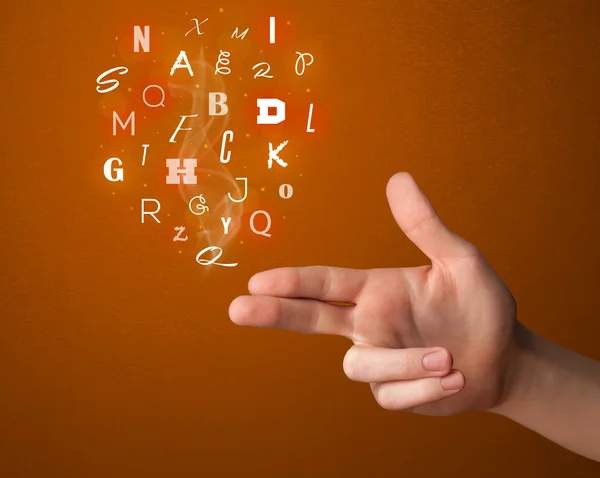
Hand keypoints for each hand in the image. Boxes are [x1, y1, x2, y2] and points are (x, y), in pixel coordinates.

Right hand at [229, 173, 517, 415]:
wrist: (505, 359)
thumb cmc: (481, 306)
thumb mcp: (459, 261)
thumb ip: (425, 226)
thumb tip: (398, 178)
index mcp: (377, 291)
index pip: (325, 284)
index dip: (292, 282)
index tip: (257, 281)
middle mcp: (369, 324)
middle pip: (310, 319)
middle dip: (275, 313)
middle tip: (237, 310)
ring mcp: (379, 360)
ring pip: (360, 366)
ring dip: (403, 362)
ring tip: (448, 358)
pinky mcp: (394, 393)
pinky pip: (393, 395)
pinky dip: (423, 387)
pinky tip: (454, 378)